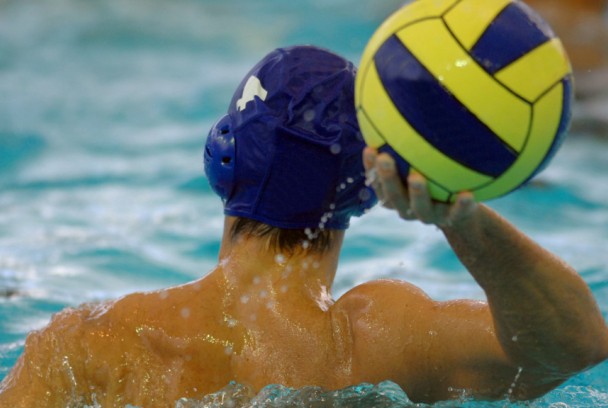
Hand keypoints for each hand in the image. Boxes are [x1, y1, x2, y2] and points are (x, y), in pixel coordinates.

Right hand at [363, 147, 477, 227]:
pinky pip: (456, 214)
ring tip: (417, 178)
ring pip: (419, 208)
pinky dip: (461, 206)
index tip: (369, 148)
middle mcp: (407, 206)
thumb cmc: (439, 179)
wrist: (461, 213)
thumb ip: (412, 139)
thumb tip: (405, 96)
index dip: (370, 167)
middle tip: (385, 158)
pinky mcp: (452, 220)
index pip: (377, 181)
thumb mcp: (426, 158)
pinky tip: (468, 194)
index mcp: (395, 193)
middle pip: (392, 196)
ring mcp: (429, 215)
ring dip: (417, 193)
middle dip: (387, 177)